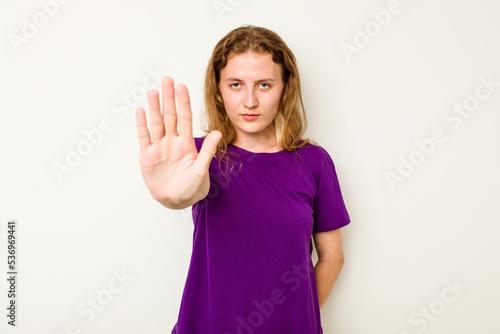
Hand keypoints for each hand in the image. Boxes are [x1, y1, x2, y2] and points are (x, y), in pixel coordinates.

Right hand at [135, 76, 221, 208]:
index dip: (183, 102)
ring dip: (154, 108)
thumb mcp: (201, 170)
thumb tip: (219, 133)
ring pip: (156, 123)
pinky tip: (141, 111)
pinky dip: (142, 125)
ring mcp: (159, 147)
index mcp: (186, 143)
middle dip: (168, 98)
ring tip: (153, 91)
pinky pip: (144, 137)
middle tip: (167, 80)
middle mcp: (172, 142)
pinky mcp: (147, 156)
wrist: (176, 200)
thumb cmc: (191, 187)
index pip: (184, 118)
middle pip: (169, 116)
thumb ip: (207, 151)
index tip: (181, 86)